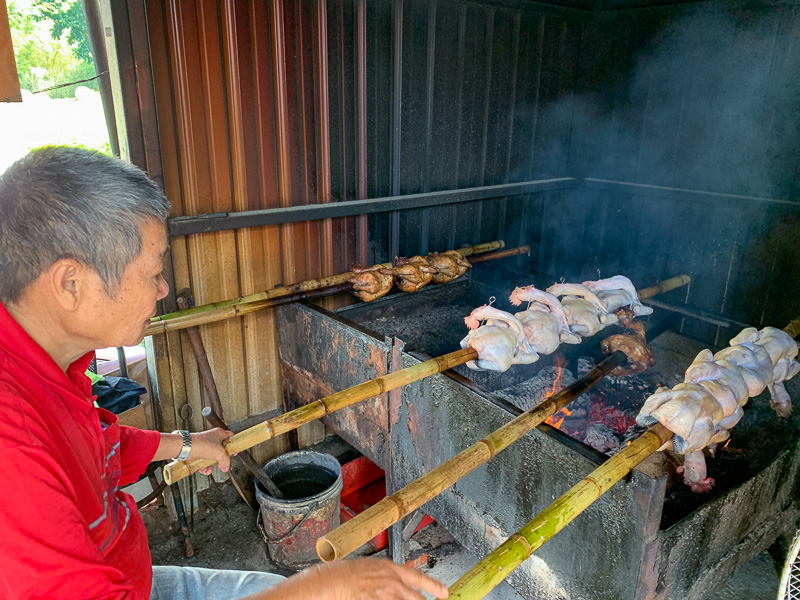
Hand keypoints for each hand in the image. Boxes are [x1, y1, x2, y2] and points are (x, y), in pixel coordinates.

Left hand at [188, 428, 233, 474]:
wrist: (185, 448)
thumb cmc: (201, 444)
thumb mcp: (219, 453)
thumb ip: (226, 460)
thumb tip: (225, 466)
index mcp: (219, 434)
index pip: (230, 437)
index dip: (233, 445)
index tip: (235, 452)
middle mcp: (212, 438)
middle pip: (221, 450)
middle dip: (220, 460)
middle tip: (222, 464)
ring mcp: (204, 445)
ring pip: (212, 457)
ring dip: (211, 466)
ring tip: (209, 469)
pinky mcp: (198, 451)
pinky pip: (204, 460)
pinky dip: (204, 466)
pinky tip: (203, 470)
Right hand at [245, 558, 448, 599]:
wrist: (330, 581)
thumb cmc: (344, 572)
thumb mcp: (370, 568)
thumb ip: (386, 575)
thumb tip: (395, 582)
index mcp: (390, 568)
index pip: (418, 578)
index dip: (433, 586)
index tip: (444, 592)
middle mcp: (391, 581)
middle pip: (416, 597)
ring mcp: (385, 594)